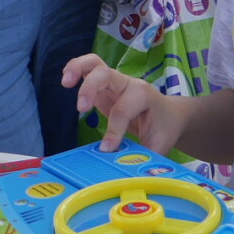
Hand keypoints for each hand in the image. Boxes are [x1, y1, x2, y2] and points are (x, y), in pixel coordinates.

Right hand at [62, 54, 185, 154]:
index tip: (106, 149)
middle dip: (90, 88)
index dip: (113, 130)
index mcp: (144, 95)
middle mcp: (128, 83)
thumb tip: (123, 170)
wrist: (169, 114)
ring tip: (65, 82)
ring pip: (94, 63)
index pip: (123, 109)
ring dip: (77, 68)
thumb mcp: (159, 144)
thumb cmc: (163, 128)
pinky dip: (75, 69)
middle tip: (81, 109)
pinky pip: (88, 68)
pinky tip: (66, 80)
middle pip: (105, 74)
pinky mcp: (104, 85)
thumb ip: (142, 155)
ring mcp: (115, 82)